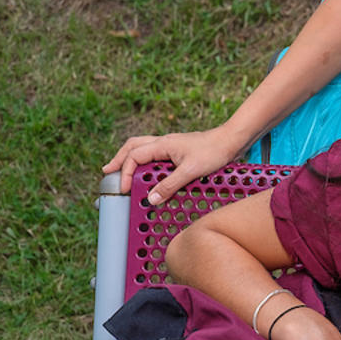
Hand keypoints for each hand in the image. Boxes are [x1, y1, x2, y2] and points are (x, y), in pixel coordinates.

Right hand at [103, 125, 247, 202]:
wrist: (233, 140)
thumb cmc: (214, 152)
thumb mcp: (190, 171)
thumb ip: (169, 185)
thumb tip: (150, 198)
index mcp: (162, 144)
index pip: (134, 157)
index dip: (126, 173)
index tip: (125, 190)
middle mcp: (163, 142)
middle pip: (132, 146)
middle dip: (119, 159)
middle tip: (108, 171)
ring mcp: (171, 144)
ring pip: (142, 147)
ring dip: (130, 157)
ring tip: (121, 168)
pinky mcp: (179, 149)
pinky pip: (155, 152)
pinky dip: (145, 159)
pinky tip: (148, 168)